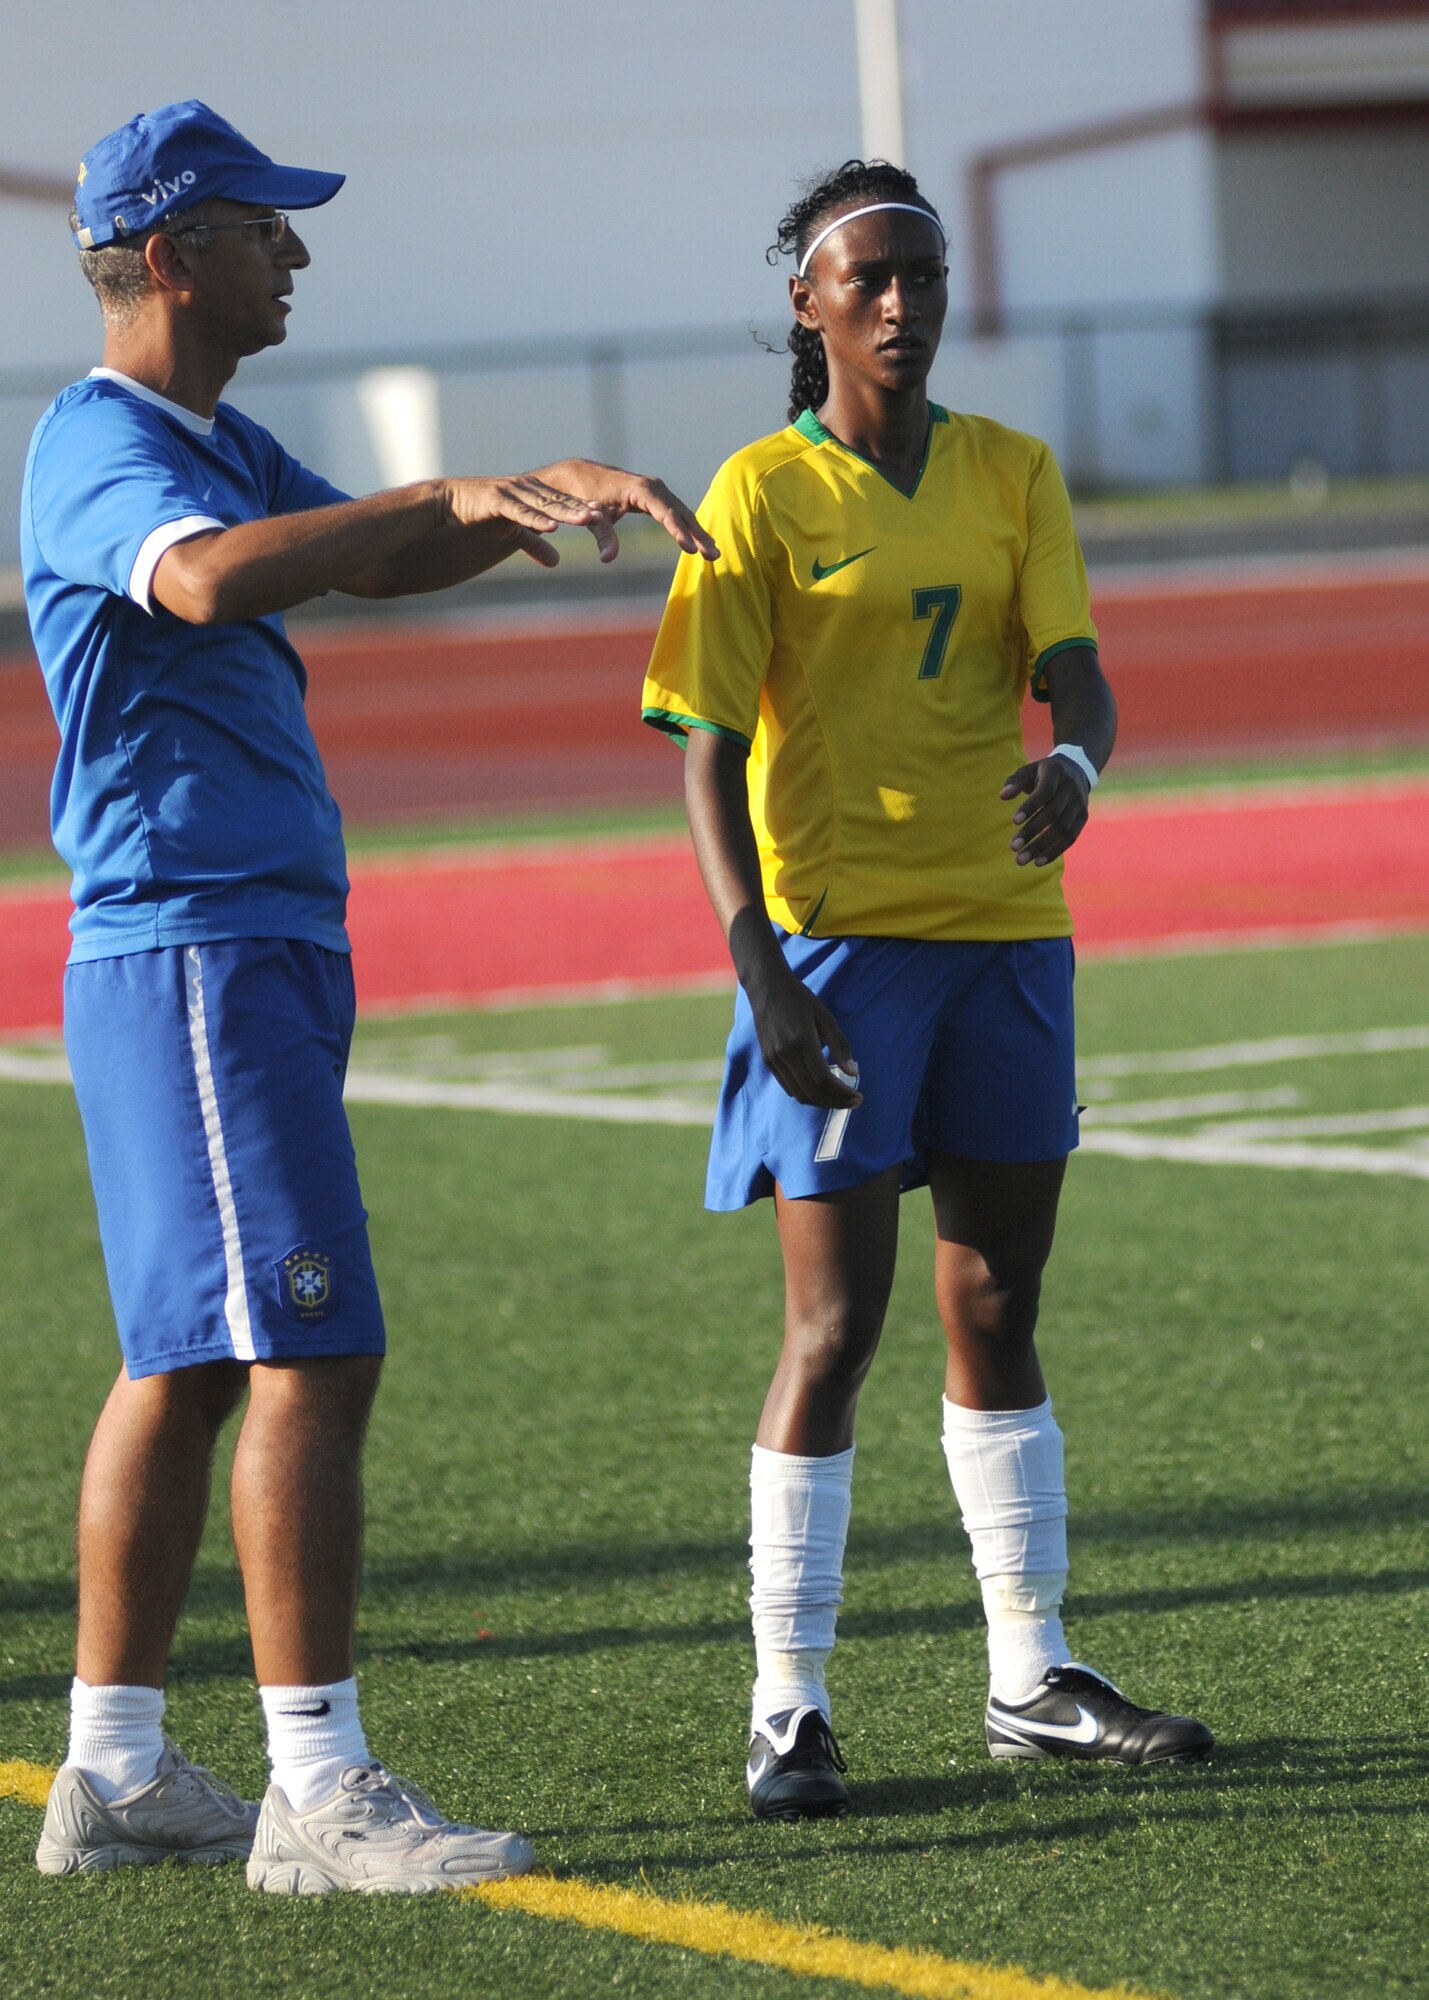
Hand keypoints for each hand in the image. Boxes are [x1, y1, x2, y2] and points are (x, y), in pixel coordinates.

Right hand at [438, 474, 618, 565]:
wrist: (446, 502)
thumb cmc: (479, 516)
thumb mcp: (511, 534)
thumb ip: (533, 545)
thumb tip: (556, 562)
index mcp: (532, 495)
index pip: (563, 503)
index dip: (584, 510)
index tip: (608, 516)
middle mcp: (525, 489)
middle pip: (560, 502)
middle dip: (583, 509)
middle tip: (608, 515)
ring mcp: (511, 492)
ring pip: (544, 504)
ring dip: (566, 513)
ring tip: (588, 519)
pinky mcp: (495, 500)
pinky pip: (520, 512)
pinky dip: (536, 519)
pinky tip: (552, 526)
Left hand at [541, 459, 719, 560]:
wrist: (580, 475)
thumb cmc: (585, 495)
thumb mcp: (593, 517)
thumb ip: (603, 536)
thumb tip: (607, 559)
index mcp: (641, 490)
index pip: (666, 513)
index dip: (679, 532)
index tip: (690, 550)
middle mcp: (653, 487)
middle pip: (681, 513)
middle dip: (698, 535)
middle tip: (713, 556)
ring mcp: (657, 490)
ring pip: (682, 513)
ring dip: (698, 533)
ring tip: (713, 553)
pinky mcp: (656, 496)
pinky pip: (676, 512)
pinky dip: (689, 527)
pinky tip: (700, 541)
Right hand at [748, 966, 862, 1108]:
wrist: (766, 987)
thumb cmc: (800, 999)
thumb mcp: (825, 1017)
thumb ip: (840, 1045)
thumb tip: (854, 1072)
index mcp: (802, 1041)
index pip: (824, 1080)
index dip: (843, 1094)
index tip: (858, 1097)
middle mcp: (785, 1054)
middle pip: (812, 1092)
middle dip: (835, 1102)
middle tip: (853, 1102)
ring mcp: (773, 1059)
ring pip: (799, 1095)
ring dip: (821, 1102)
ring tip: (839, 1098)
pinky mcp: (768, 1061)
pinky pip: (788, 1087)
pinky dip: (806, 1094)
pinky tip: (820, 1089)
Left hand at [1000, 754, 1092, 865]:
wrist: (1075, 771)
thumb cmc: (1042, 773)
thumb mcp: (1028, 771)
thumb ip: (1014, 782)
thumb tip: (1003, 796)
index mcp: (1056, 773)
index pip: (1045, 791)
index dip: (1031, 807)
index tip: (1014, 821)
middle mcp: (1071, 788)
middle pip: (1053, 814)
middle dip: (1032, 832)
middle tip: (1013, 847)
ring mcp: (1079, 804)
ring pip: (1063, 829)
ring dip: (1042, 847)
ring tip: (1021, 860)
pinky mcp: (1083, 817)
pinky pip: (1071, 838)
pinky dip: (1055, 851)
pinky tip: (1038, 862)